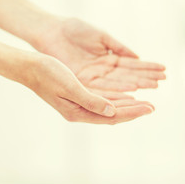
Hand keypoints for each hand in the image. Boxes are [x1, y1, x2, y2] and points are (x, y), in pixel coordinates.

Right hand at [26, 53, 153, 123]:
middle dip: (135, 110)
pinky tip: (128, 96)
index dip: (132, 112)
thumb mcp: (70, 86)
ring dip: (129, 105)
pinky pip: (105, 100)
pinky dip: (119, 98)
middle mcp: (82, 111)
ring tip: (145, 103)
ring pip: (111, 107)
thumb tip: (113, 111)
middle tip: (153, 108)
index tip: (149, 108)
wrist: (31, 68)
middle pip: (114, 113)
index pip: (112, 115)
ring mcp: (82, 104)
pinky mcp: (81, 96)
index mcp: (79, 112)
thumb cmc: (48, 74)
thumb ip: (91, 100)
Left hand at [35, 18, 165, 91]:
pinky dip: (120, 87)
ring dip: (138, 83)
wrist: (52, 30)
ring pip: (120, 83)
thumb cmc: (75, 30)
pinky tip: (134, 88)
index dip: (148, 68)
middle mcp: (104, 71)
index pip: (132, 66)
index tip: (164, 70)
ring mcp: (95, 77)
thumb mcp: (103, 37)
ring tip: (154, 84)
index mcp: (109, 59)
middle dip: (147, 77)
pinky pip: (104, 86)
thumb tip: (138, 57)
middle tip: (163, 80)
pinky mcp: (84, 81)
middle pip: (129, 76)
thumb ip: (119, 48)